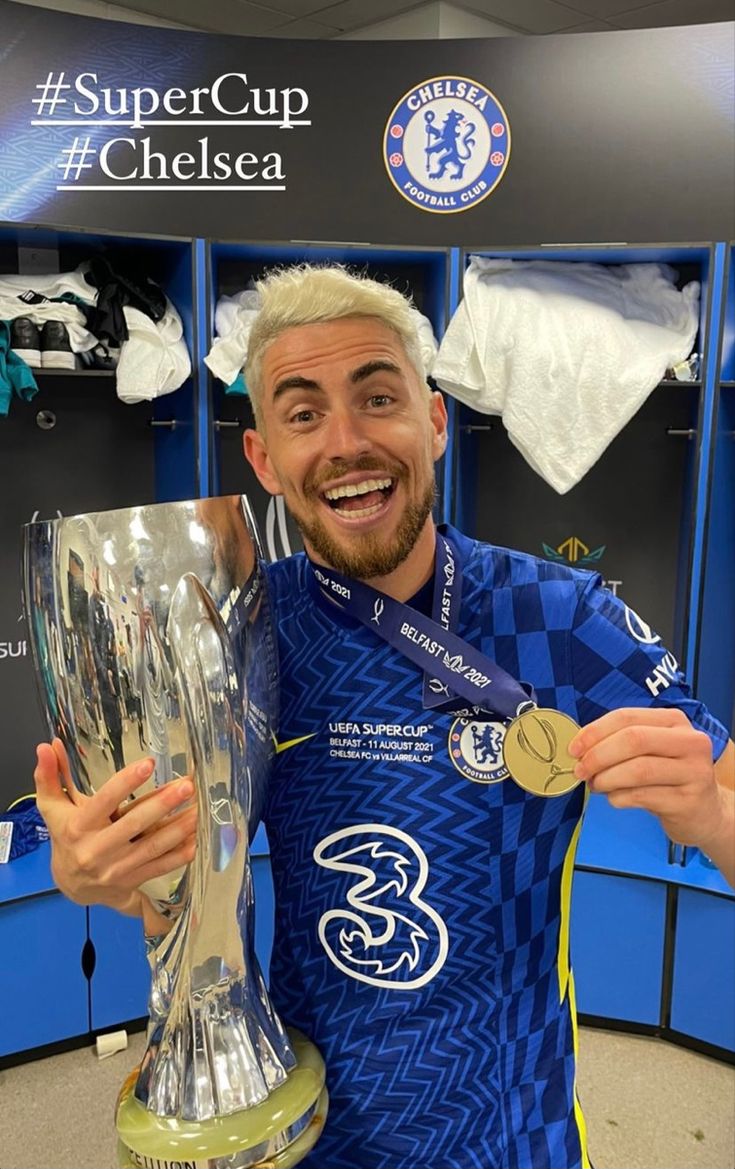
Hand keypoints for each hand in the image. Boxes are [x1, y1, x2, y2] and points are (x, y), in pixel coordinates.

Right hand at [33, 738, 196, 914]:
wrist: (72, 885)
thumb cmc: (65, 837)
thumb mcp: (53, 808)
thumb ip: (49, 776)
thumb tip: (47, 746)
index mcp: (78, 827)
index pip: (103, 802)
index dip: (126, 783)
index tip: (149, 764)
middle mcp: (97, 849)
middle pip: (134, 824)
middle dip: (162, 804)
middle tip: (186, 785)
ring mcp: (116, 867)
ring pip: (152, 847)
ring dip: (178, 828)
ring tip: (198, 809)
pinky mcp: (132, 879)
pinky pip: (160, 867)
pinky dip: (179, 854)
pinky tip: (196, 837)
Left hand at [569, 707, 723, 849]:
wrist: (705, 812)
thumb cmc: (669, 776)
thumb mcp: (653, 750)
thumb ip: (621, 742)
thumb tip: (580, 747)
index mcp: (675, 721)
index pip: (628, 717)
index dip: (595, 732)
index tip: (574, 748)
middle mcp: (690, 742)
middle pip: (633, 740)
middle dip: (598, 755)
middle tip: (580, 771)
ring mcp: (693, 772)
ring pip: (638, 770)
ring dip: (606, 779)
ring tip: (595, 786)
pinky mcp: (688, 801)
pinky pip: (642, 796)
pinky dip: (619, 797)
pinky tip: (614, 798)